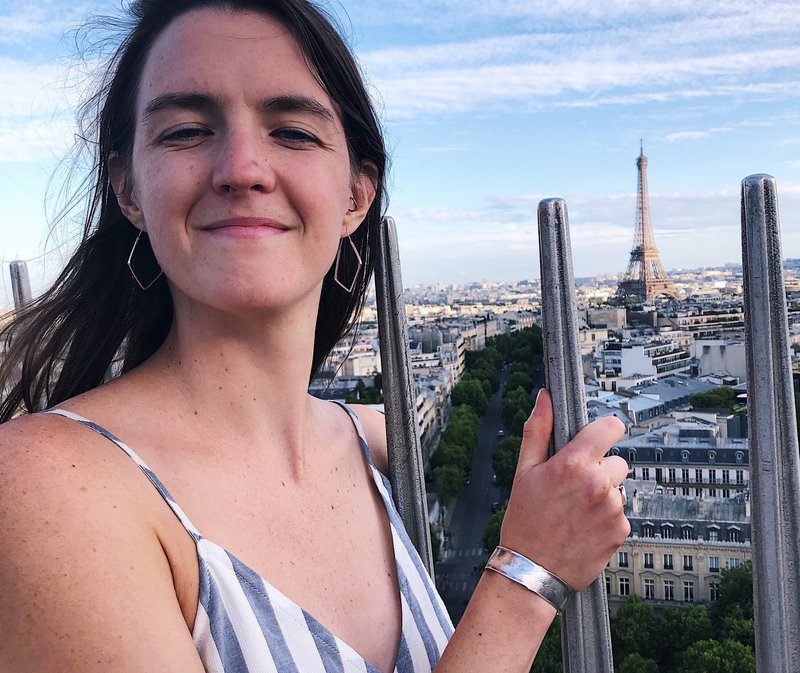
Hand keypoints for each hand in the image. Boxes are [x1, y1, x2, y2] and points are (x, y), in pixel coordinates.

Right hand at [499, 389, 629, 590]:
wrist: (531, 570)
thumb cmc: (525, 521)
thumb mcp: (524, 471)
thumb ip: (538, 429)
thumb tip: (544, 398)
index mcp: (573, 464)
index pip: (611, 427)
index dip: (605, 430)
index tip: (599, 437)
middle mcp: (598, 483)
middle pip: (616, 461)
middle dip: (600, 470)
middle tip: (574, 488)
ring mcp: (612, 508)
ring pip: (617, 489)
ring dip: (603, 496)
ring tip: (576, 511)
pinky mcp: (621, 530)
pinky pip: (620, 514)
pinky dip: (606, 519)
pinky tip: (584, 528)